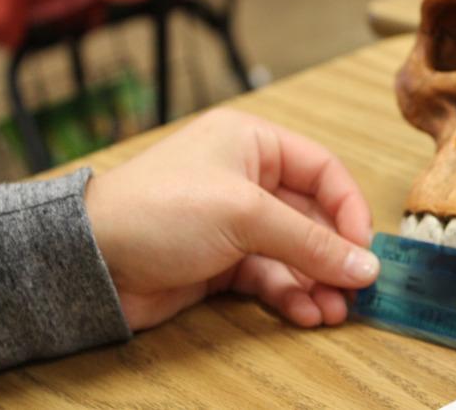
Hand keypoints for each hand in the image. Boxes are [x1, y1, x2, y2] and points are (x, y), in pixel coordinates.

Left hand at [84, 108, 378, 330]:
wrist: (91, 260)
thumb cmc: (157, 210)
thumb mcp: (244, 214)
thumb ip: (310, 241)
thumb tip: (365, 264)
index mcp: (253, 143)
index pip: (323, 171)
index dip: (349, 209)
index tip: (364, 247)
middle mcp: (247, 179)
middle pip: (312, 216)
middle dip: (334, 254)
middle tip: (357, 288)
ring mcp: (235, 222)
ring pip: (294, 251)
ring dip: (317, 280)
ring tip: (335, 310)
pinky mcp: (223, 260)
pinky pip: (271, 275)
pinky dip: (290, 293)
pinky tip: (306, 312)